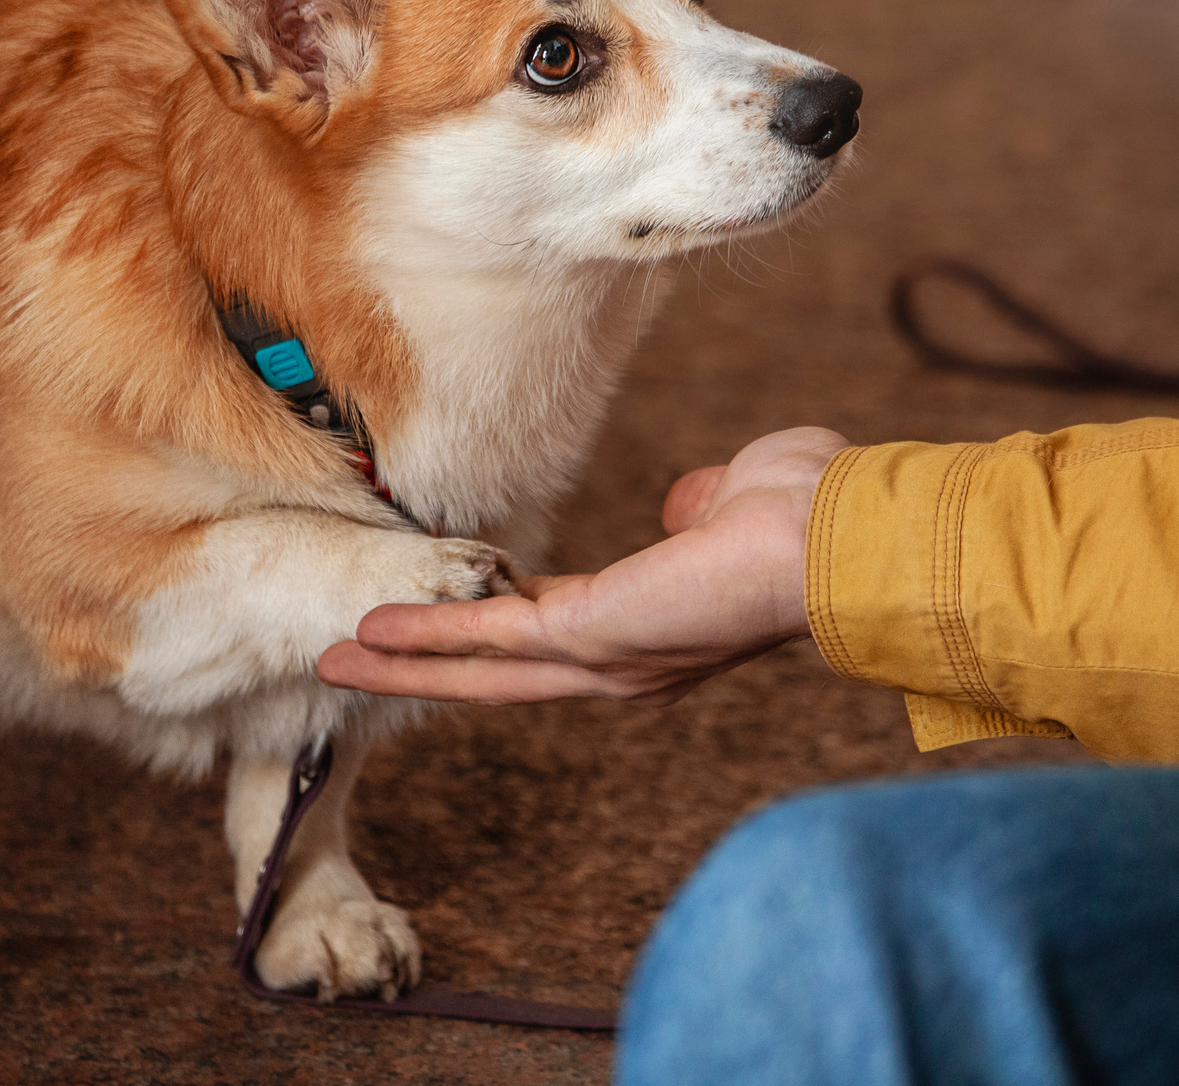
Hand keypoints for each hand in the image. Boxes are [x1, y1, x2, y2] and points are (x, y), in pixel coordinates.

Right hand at [316, 426, 850, 705]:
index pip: (555, 635)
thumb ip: (697, 507)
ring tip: (339, 654)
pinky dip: (428, 635)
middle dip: (426, 669)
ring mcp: (602, 658)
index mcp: (654, 633)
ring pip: (481, 666)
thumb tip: (684, 506)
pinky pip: (488, 637)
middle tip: (357, 663)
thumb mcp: (735, 503)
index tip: (448, 618)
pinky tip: (374, 631)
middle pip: (500, 675)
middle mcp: (623, 663)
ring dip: (407, 659)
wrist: (838, 538)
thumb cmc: (809, 512)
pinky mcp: (587, 636)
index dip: (493, 628)